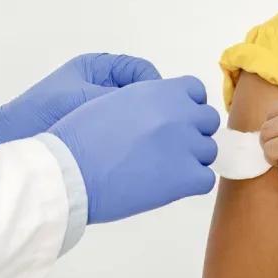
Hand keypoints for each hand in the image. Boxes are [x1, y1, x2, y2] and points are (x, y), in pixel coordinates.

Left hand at [0, 53, 159, 153]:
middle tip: (155, 130)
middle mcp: (102, 86)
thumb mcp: (80, 98)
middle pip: (142, 94)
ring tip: (142, 144)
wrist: (4, 143)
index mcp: (99, 68)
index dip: (155, 87)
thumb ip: (114, 98)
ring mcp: (100, 110)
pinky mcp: (97, 134)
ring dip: (139, 128)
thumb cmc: (38, 113)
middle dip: (150, 110)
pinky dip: (128, 141)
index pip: (142, 71)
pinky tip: (131, 154)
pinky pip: (122, 133)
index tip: (160, 108)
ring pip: (135, 115)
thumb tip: (151, 105)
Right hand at [47, 76, 220, 223]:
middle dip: (192, 132)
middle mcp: (179, 114)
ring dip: (191, 159)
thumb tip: (157, 116)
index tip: (174, 120)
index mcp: (160, 91)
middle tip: (167, 148)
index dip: (187, 106)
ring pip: (208, 151)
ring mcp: (186, 145)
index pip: (195, 91)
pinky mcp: (186, 177)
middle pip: (207, 120)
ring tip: (162, 170)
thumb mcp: (112, 101)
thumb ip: (143, 103)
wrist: (69, 172)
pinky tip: (169, 186)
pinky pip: (205, 179)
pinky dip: (192, 184)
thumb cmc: (79, 137)